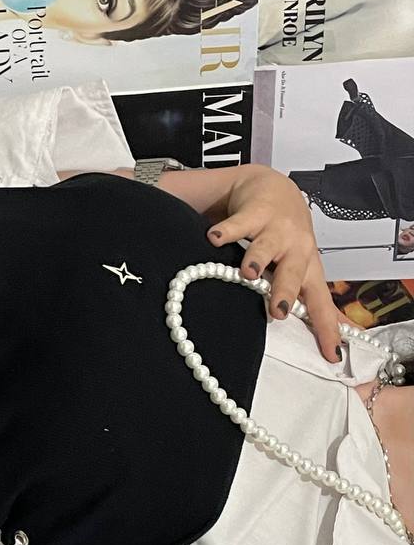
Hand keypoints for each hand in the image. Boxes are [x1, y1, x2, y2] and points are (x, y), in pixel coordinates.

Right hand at [206, 166, 344, 361]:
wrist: (274, 188)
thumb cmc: (285, 235)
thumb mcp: (298, 267)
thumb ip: (304, 297)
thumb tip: (329, 336)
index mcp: (308, 268)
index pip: (321, 303)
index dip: (326, 329)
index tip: (330, 356)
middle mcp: (295, 249)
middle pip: (294, 273)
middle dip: (285, 292)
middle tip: (276, 311)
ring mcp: (275, 229)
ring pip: (266, 246)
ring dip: (258, 259)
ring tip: (247, 272)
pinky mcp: (254, 212)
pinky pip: (239, 223)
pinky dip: (226, 231)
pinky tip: (213, 238)